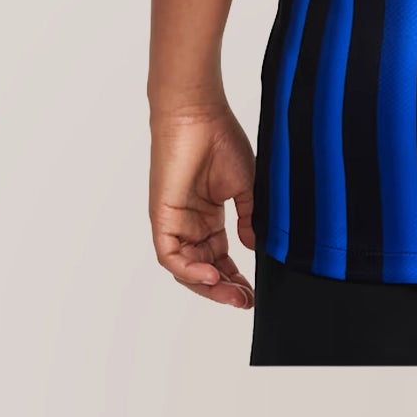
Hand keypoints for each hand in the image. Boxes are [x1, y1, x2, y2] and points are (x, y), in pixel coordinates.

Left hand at [149, 105, 257, 308]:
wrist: (199, 115)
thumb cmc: (220, 140)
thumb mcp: (245, 186)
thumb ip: (249, 218)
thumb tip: (253, 247)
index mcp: (209, 216)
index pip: (220, 258)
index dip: (236, 277)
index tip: (254, 291)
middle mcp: (190, 224)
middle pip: (204, 269)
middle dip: (224, 288)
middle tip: (244, 301)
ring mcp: (175, 222)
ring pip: (186, 269)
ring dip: (208, 285)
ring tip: (232, 294)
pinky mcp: (162, 218)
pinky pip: (170, 256)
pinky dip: (189, 270)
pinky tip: (211, 274)